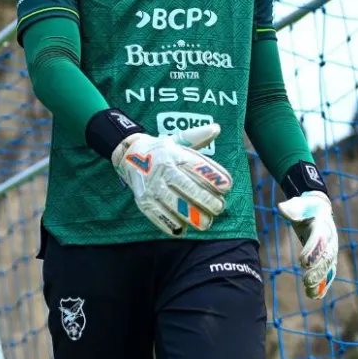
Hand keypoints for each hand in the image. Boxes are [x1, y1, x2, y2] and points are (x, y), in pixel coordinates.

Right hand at [112, 123, 232, 236]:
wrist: (129, 154)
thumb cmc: (162, 149)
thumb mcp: (178, 139)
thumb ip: (198, 136)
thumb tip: (217, 128)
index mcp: (174, 154)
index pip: (196, 165)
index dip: (213, 177)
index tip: (228, 186)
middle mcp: (163, 169)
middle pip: (187, 187)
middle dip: (206, 200)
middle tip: (219, 208)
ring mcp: (152, 186)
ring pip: (174, 204)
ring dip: (192, 216)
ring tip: (206, 223)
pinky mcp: (143, 200)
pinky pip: (157, 216)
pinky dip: (170, 225)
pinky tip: (183, 229)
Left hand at [277, 191, 338, 298]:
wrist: (319, 210)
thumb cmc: (306, 208)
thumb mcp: (298, 205)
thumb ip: (292, 208)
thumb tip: (281, 208)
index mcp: (323, 226)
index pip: (319, 240)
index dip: (312, 251)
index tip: (302, 262)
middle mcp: (330, 240)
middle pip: (325, 257)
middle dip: (317, 270)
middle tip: (306, 281)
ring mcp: (331, 250)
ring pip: (328, 269)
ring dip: (320, 282)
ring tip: (310, 293)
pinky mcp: (328, 259)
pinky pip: (328, 273)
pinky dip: (323, 285)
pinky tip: (314, 296)